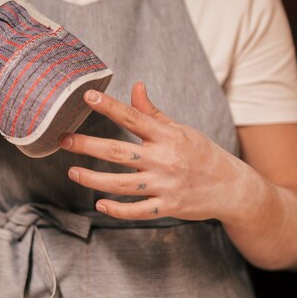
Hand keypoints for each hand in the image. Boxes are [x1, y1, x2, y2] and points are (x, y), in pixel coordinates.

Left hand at [60, 82, 249, 221]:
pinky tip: (98, 204)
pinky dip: (117, 210)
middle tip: (63, 140)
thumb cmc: (203, 154)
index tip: (86, 96)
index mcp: (167, 136)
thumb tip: (135, 86)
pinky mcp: (168, 207)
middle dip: (88, 145)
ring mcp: (165, 185)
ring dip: (93, 178)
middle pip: (118, 152)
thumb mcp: (181, 130)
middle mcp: (164, 159)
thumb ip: (153, 113)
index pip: (133, 117)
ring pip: (121, 184)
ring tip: (72, 172)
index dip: (109, 106)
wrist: (233, 188)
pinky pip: (137, 211)